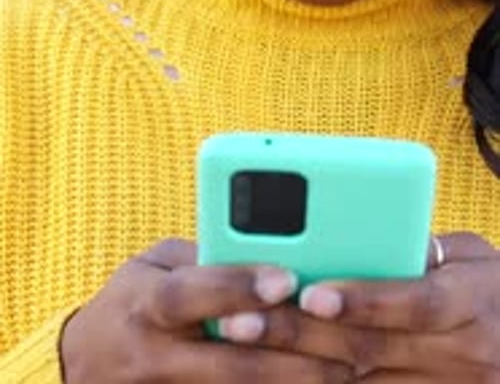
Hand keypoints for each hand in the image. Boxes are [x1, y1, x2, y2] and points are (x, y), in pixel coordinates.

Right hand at [60, 239, 352, 382]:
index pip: (191, 294)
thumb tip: (267, 249)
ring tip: (348, 371)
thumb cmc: (131, 302)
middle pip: (232, 362)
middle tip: (349, 344)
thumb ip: (203, 260)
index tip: (287, 278)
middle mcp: (156, 355)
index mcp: (148, 304)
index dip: (237, 286)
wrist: (83, 368)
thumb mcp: (153, 267)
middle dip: (294, 355)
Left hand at [221, 233, 499, 381]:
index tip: (310, 290)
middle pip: (373, 350)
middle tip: (242, 321)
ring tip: (244, 350)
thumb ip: (425, 248)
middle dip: (302, 336)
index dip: (362, 298)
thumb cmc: (497, 291)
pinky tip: (275, 378)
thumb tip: (362, 233)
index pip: (416, 303)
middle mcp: (462, 359)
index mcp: (473, 307)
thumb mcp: (475, 259)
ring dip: (294, 371)